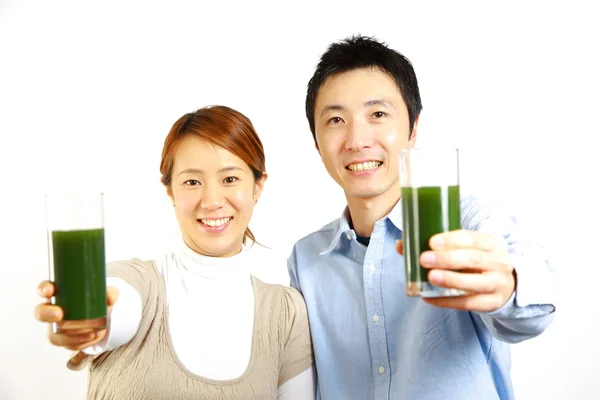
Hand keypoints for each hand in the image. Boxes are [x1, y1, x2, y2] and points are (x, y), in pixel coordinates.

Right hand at [34, 281, 118, 350]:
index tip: (49, 291)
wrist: (100, 317)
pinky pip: (66, 344)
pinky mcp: (61, 340)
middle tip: (59, 315)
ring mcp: (54, 326)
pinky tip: (92, 338)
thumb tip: (109, 298)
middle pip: (40, 312)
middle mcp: (52, 309)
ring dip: (71, 334)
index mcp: (60, 292)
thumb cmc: (98, 300)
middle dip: (47, 314)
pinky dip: (80, 342)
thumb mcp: (106, 295)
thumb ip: (110, 293)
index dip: (44, 289)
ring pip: (54, 333)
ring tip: (92, 332)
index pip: (45, 287)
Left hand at [397, 230, 515, 311]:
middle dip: (447, 259)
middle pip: (474, 259)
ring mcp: (497, 284)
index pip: (473, 238)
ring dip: (451, 279)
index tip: (432, 241)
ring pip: (475, 282)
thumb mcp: (466, 248)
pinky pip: (468, 303)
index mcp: (491, 243)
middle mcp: (498, 262)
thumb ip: (437, 246)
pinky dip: (447, 301)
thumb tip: (401, 245)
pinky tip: (429, 297)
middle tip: (424, 259)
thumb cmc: (477, 261)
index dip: (452, 239)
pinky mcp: (491, 303)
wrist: (505, 284)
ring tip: (430, 277)